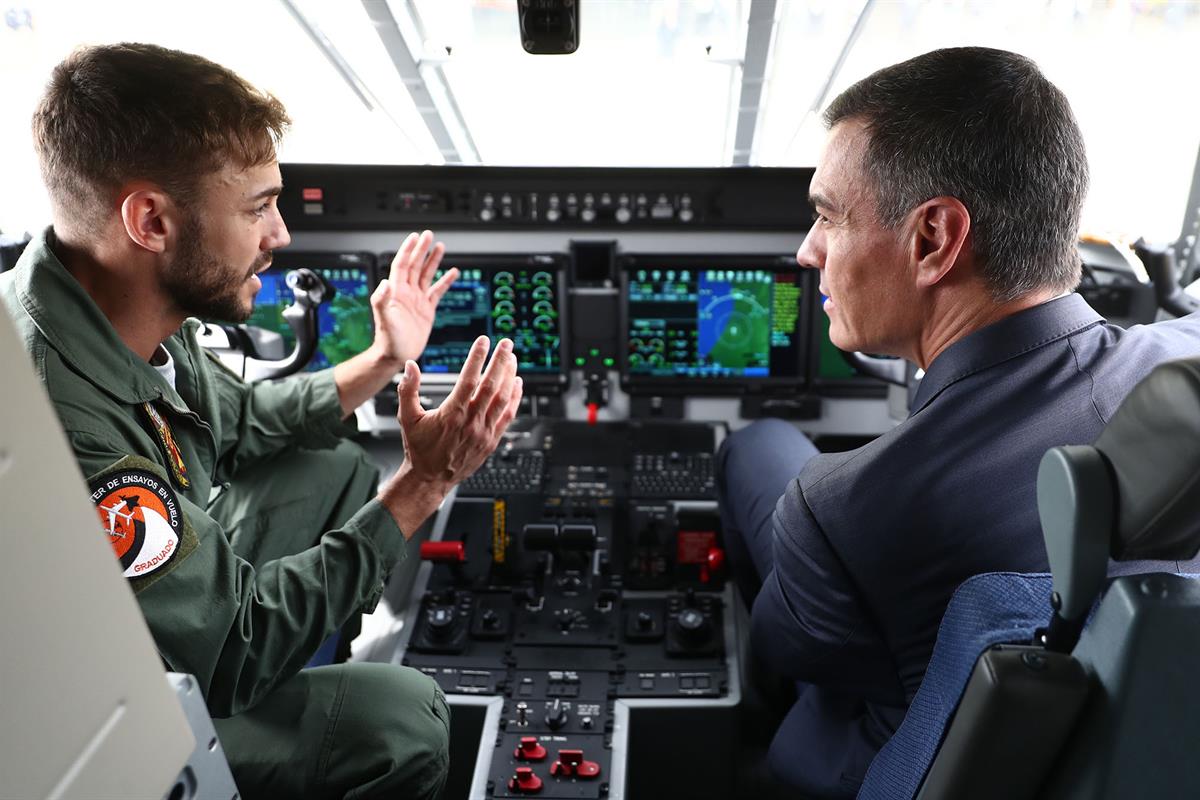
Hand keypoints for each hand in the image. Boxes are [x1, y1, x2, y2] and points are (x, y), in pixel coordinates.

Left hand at [369, 230, 457, 366]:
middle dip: (422, 250)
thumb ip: (381, 300)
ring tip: (440, 247)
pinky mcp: (427, 310)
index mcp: (396, 291)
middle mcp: (406, 293)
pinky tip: (452, 273)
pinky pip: (437, 292)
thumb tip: (385, 282)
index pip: (402, 264)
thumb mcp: (384, 319)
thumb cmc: (388, 340)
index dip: (408, 250)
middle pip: (415, 265)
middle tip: (429, 235)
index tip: (416, 237)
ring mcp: (417, 300)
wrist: (396, 356)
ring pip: (426, 275)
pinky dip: (445, 282)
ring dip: (433, 261)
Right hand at [381, 336, 522, 533]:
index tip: (483, 341)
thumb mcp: (407, 418)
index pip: (469, 379)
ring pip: (502, 399)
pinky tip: (517, 384)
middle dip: (500, 361)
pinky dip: (514, 398)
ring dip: (509, 376)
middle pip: (490, 385)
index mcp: (451, 414)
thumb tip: (410, 366)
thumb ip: (408, 390)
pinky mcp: (491, 441)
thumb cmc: (419, 448)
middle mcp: (471, 422)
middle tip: (506, 343)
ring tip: (513, 358)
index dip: (478, 358)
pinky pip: (507, 416)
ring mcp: (483, 432)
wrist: (430, 479)